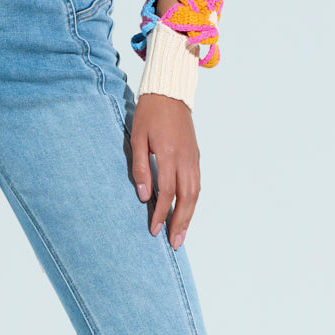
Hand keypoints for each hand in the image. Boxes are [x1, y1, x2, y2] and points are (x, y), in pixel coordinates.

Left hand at [129, 93, 200, 248]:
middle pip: (187, 198)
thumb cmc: (150, 113)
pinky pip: (197, 184)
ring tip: (181, 234)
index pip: (167, 192)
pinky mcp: (196, 156)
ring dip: (189, 216)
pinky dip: (193, 201)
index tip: (154, 230)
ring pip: (195, 193)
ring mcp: (193, 157)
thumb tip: (144, 195)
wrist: (170, 92)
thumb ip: (140, 167)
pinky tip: (186, 212)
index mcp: (169, 153)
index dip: (161, 213)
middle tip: (175, 243)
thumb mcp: (137, 137)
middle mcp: (185, 158)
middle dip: (180, 223)